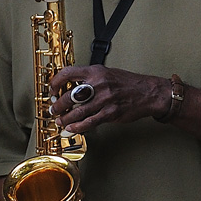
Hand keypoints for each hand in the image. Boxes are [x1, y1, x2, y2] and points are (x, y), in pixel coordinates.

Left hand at [48, 65, 171, 133]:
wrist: (148, 92)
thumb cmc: (127, 83)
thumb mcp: (107, 73)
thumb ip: (90, 77)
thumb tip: (71, 86)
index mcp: (96, 71)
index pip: (68, 73)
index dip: (56, 82)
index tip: (52, 90)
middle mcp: (98, 84)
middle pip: (69, 96)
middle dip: (57, 105)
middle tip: (53, 110)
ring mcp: (104, 99)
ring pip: (77, 111)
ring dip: (65, 118)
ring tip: (60, 121)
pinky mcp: (110, 113)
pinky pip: (89, 122)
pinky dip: (78, 126)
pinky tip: (72, 128)